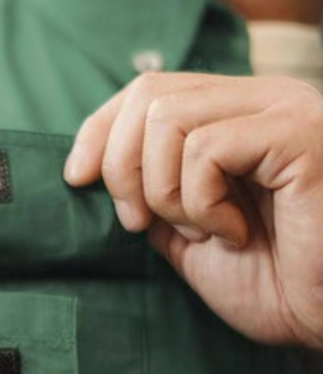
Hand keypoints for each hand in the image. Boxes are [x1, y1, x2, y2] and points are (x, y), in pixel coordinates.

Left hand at [63, 71, 322, 350]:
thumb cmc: (276, 285)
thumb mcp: (191, 236)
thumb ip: (154, 195)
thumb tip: (100, 169)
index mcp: (239, 115)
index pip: (149, 88)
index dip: (99, 129)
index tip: (76, 178)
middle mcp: (262, 99)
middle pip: (148, 96)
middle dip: (121, 167)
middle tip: (140, 223)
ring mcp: (283, 110)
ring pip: (167, 119)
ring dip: (164, 192)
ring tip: (206, 232)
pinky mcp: (298, 134)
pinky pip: (206, 149)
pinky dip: (201, 202)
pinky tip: (236, 233)